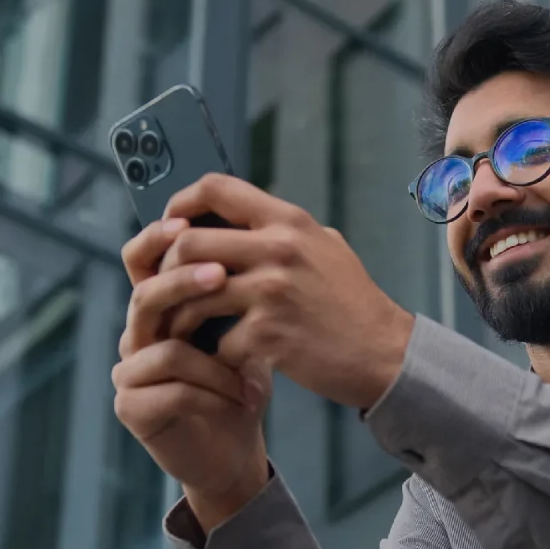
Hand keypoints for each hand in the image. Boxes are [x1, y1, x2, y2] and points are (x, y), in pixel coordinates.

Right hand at [115, 237, 271, 529]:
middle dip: (184, 283)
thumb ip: (236, 288)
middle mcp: (136, 336)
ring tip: (251, 371)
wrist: (236, 448)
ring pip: (163, 348)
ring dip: (215, 361)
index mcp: (159, 309)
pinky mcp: (133, 409)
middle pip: (145, 295)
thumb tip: (254, 229)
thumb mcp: (244, 329)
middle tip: (222, 276)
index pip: (140, 259)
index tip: (185, 223)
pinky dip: (213, 392)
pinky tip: (242, 399)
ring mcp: (129, 374)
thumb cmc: (240, 383)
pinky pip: (171, 389)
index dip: (155, 238)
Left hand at [148, 174, 415, 409]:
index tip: (169, 226)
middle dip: (166, 270)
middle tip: (164, 289)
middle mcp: (278, 249)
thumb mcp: (324, 247)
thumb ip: (282, 230)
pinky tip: (222, 360)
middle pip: (187, 242)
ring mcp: (272, 292)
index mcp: (288, 221)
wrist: (384, 353)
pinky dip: (216, 355)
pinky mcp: (269, 334)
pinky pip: (218, 342)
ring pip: (192, 294)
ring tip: (182, 331)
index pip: (215, 188)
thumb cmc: (353, 303)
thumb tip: (238, 216)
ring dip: (180, 317)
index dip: (179, 204)